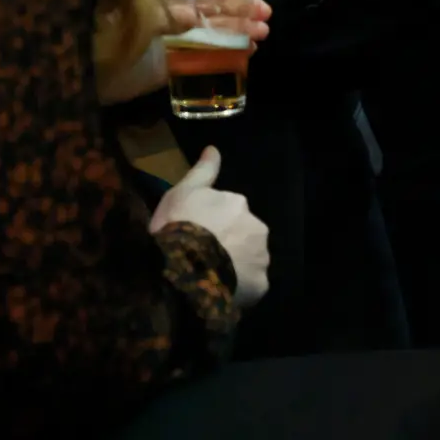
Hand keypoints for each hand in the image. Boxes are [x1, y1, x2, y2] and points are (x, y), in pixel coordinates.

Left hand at [97, 0, 269, 105]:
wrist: (84, 78)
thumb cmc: (99, 40)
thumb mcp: (128, 22)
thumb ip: (160, 16)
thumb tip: (194, 14)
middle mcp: (175, 8)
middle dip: (243, 2)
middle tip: (265, 13)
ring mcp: (178, 35)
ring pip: (218, 25)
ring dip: (242, 26)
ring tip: (263, 33)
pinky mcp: (178, 61)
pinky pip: (211, 53)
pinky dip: (232, 51)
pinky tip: (249, 51)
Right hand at [152, 148, 270, 307]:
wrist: (182, 269)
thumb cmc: (179, 226)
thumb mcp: (182, 192)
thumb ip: (202, 171)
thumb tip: (213, 148)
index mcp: (238, 204)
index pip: (229, 212)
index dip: (211, 223)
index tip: (196, 233)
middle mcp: (257, 227)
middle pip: (243, 235)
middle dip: (228, 243)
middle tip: (202, 257)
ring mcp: (260, 257)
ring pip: (249, 259)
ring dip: (236, 265)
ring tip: (210, 277)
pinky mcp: (260, 284)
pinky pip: (250, 285)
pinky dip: (239, 287)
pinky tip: (219, 291)